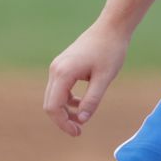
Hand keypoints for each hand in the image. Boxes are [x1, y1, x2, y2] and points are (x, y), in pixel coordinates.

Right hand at [43, 22, 129, 136]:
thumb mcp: (104, 78)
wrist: (111, 28)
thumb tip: (82, 120)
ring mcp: (57, 66)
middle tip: (79, 131)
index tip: (78, 132)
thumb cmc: (110, 51)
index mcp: (63, 73)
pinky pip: (60, 88)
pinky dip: (68, 99)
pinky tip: (82, 104)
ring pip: (54, 96)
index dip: (63, 123)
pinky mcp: (63, 65)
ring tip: (82, 119)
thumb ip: (92, 100)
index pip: (53, 106)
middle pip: (50, 103)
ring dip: (65, 110)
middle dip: (62, 119)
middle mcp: (55, 69)